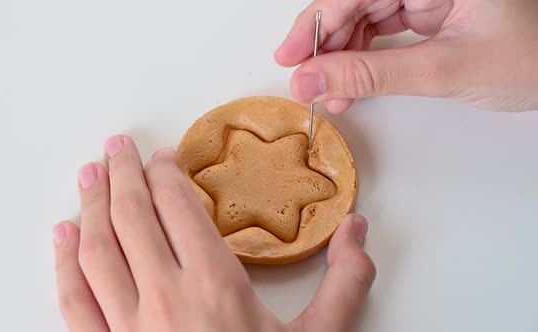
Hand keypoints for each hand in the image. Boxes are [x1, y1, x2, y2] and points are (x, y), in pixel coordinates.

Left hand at [52, 135, 375, 331]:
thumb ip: (344, 284)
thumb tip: (357, 232)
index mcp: (216, 286)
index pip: (177, 206)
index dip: (165, 171)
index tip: (163, 156)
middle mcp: (165, 300)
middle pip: (132, 216)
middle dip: (122, 173)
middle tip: (117, 147)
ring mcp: (128, 328)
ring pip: (97, 249)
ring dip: (91, 204)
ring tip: (90, 174)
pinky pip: (73, 299)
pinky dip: (64, 262)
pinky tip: (63, 235)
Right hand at [275, 0, 537, 112]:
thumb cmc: (532, 58)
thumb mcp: (442, 69)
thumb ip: (372, 75)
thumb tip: (314, 79)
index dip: (315, 25)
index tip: (290, 59)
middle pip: (353, 2)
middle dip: (326, 47)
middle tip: (306, 83)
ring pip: (363, 18)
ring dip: (342, 58)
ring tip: (330, 94)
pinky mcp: (428, 11)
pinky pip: (381, 30)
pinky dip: (364, 60)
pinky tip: (351, 85)